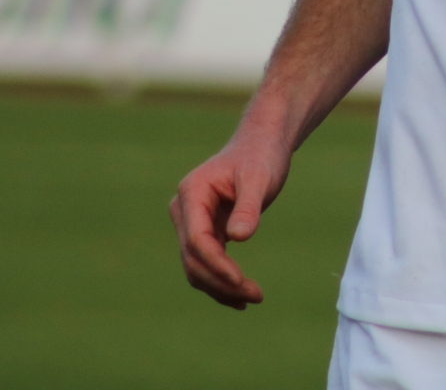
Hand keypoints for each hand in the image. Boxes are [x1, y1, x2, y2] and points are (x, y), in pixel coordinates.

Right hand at [168, 127, 291, 308]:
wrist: (261, 147)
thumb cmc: (261, 158)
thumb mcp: (259, 178)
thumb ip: (248, 206)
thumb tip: (238, 238)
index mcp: (192, 192)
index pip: (196, 238)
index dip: (215, 263)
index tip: (239, 280)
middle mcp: (184, 209)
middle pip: (193, 257)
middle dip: (221, 281)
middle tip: (256, 296)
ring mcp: (190, 222)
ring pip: (196, 266)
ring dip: (220, 287)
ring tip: (253, 298)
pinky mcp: (203, 232)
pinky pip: (205, 263)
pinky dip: (220, 281)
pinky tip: (241, 297)